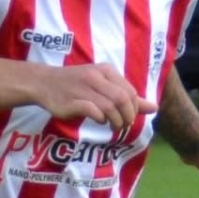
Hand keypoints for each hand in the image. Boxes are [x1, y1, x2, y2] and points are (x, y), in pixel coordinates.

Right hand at [34, 63, 157, 135]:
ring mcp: (83, 88)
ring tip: (114, 126)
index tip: (128, 118)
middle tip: (123, 125)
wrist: (44, 83)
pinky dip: (100, 119)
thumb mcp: (103, 86)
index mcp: (106, 71)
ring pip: (110, 106)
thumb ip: (128, 97)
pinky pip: (93, 111)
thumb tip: (154, 108)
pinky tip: (99, 121)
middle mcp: (96, 77)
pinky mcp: (72, 101)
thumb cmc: (77, 85)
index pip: (130, 92)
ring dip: (116, 120)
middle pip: (123, 99)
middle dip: (128, 116)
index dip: (134, 108)